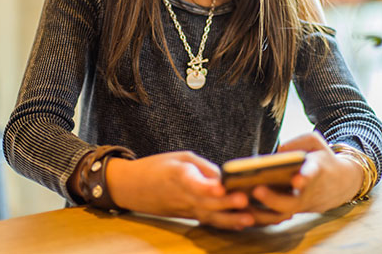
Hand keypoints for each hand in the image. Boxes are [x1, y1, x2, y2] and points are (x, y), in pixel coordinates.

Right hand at [106, 151, 254, 229]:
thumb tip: (226, 176)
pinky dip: (224, 224)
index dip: (206, 185)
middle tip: (245, 200)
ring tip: (249, 218)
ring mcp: (185, 209)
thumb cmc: (157, 167)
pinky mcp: (188, 216)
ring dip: (230, 218)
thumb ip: (203, 167)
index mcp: (178, 175)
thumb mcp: (180, 157)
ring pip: (209, 215)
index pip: (191, 181)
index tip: (220, 185)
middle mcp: (182, 195)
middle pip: (205, 201)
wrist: (132, 188)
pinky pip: (208, 220)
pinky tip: (241, 224)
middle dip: (226, 202)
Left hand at [246, 132, 363, 222]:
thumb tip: (276, 154)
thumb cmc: (323, 158)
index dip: (306, 177)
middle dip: (274, 199)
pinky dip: (261, 216)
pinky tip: (242, 210)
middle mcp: (310, 192)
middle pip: (293, 202)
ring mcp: (303, 205)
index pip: (313, 174)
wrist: (343, 182)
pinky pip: (278, 217)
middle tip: (256, 190)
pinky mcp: (296, 212)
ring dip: (262, 212)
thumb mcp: (315, 142)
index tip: (298, 179)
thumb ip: (296, 142)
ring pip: (283, 214)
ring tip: (241, 202)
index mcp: (317, 171)